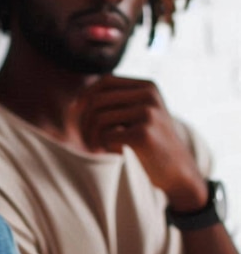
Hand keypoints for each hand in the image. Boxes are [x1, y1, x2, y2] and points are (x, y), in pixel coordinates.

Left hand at [77, 75, 206, 210]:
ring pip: (98, 118)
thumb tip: (74, 102)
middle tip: (87, 139)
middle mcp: (148, 95)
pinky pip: (105, 135)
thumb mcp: (137, 115)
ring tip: (98, 148)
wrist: (179, 172)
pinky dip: (103, 146)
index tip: (82, 118)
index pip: (105, 81)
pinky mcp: (143, 134)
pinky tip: (116, 153)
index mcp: (147, 86)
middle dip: (84, 121)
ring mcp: (148, 113)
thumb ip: (114, 103)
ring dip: (91, 137)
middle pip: (97, 100)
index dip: (87, 98)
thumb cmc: (151, 143)